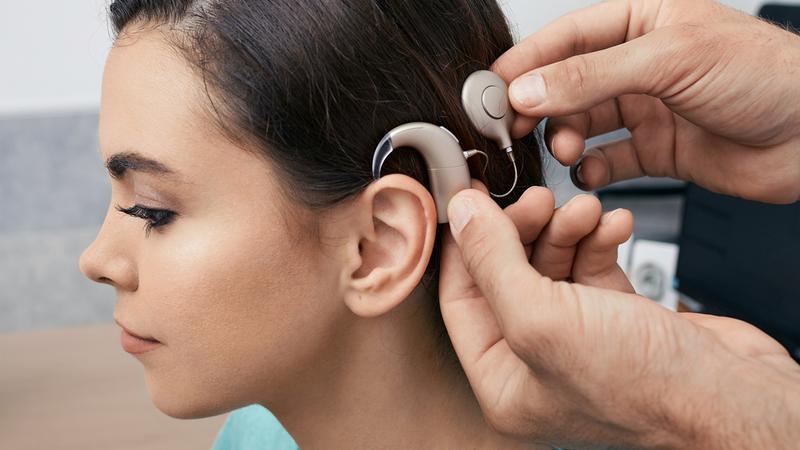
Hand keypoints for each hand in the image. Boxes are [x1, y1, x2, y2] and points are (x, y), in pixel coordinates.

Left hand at [439, 188, 799, 449]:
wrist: (734, 397)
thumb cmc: (646, 387)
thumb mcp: (544, 319)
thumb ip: (493, 263)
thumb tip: (462, 215)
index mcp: (503, 379)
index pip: (461, 298)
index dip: (466, 246)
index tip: (472, 201)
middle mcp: (535, 361)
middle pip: (508, 274)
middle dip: (525, 229)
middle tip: (539, 198)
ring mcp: (578, 338)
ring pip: (553, 265)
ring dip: (567, 229)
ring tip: (585, 209)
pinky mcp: (617, 318)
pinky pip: (593, 266)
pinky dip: (600, 240)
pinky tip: (614, 225)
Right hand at [491, 0, 799, 203]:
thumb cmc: (766, 76)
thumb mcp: (669, 60)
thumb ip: (592, 75)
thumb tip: (528, 86)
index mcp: (642, 21)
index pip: (566, 37)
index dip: (525, 62)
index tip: (491, 90)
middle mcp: (639, 64)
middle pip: (566, 84)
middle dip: (540, 107)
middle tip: (516, 128)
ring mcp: (647, 109)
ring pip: (583, 124)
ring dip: (567, 139)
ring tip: (569, 151)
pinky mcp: (657, 150)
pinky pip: (610, 161)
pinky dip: (595, 171)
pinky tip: (594, 175)